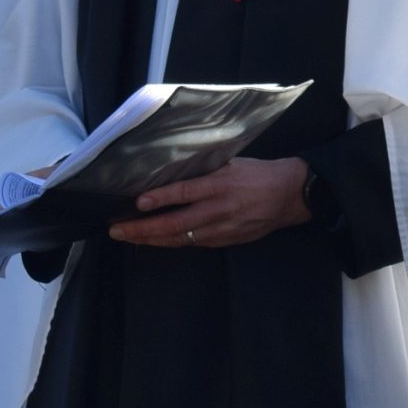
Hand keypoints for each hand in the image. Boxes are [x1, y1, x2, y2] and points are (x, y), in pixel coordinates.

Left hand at [109, 156, 310, 249]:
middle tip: (118, 229)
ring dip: (152, 239)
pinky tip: (155, 240)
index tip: (138, 202)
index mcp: (222, 184)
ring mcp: (224, 229)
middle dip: (144, 228)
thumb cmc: (257, 174)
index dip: (162, 198)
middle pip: (177, 224)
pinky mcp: (227, 241)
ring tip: (129, 237)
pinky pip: (194, 243)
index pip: (186, 192)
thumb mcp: (231, 164)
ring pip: (182, 239)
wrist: (289, 195)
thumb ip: (203, 172)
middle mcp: (220, 209)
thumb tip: (169, 173)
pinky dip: (172, 242)